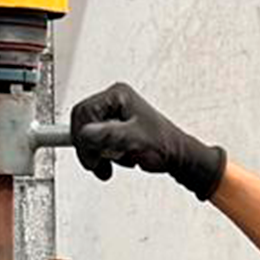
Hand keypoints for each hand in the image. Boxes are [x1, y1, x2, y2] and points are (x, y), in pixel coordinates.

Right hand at [70, 82, 226, 200]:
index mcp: (118, 95)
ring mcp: (113, 115)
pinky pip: (96, 143)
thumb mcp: (135, 139)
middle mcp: (114, 102)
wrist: (177, 156)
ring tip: (116, 160)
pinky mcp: (113, 129)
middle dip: (89, 148)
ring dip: (98, 154)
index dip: (82, 137)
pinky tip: (116, 160)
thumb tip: (86, 134)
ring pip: (87, 136)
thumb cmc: (164, 144)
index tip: (89, 157)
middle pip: (82, 124)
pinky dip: (102, 156)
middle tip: (99, 164)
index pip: (83, 112)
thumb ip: (110, 135)